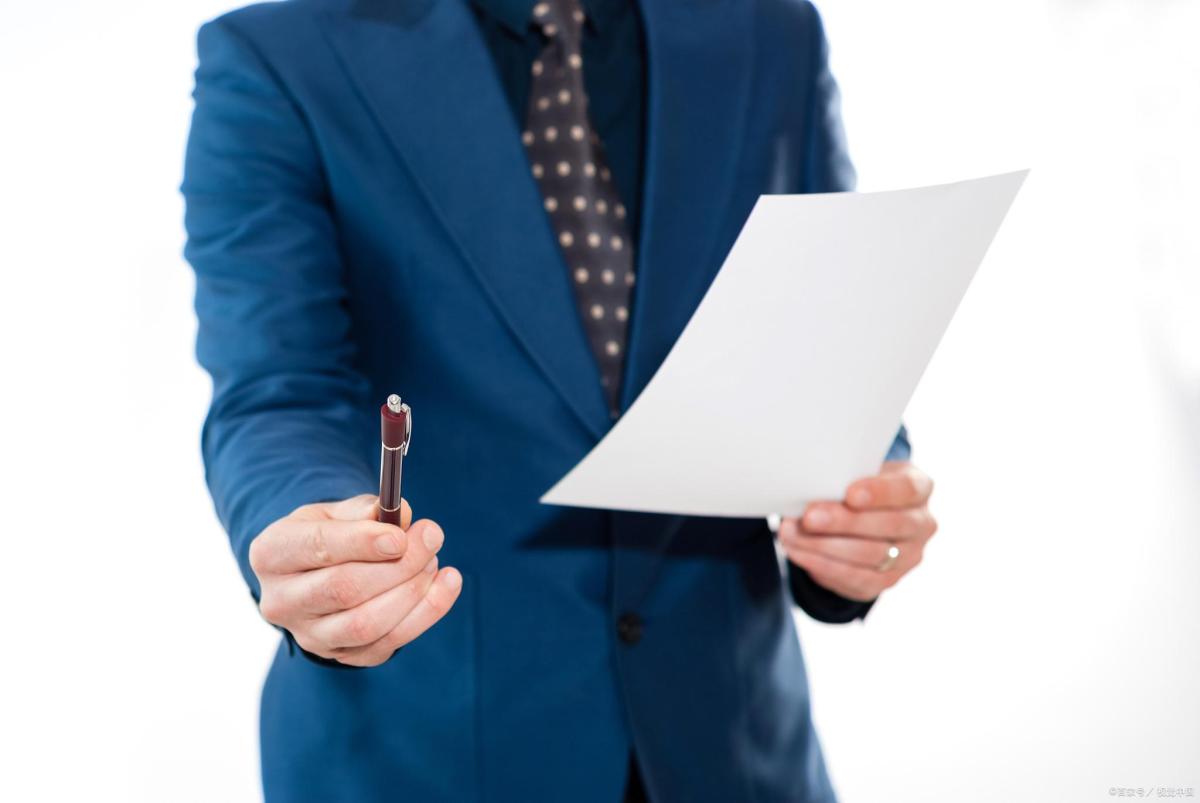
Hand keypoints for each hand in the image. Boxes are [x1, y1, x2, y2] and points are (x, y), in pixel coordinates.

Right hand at [249, 494, 462, 666]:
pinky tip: (446, 584)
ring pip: (366, 624)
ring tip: (433, 560)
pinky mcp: (342, 656)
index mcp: (271, 554)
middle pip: (344, 589)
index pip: (318, 548)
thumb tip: (401, 518)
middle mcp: (281, 601)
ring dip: (412, 591)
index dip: (363, 542)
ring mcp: (310, 635)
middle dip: (398, 564)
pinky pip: (389, 642)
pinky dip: (426, 613)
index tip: (401, 535)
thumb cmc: (328, 535)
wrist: (315, 575)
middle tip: (432, 537)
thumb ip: (366, 511)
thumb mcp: (335, 512)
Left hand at [778, 461, 936, 601]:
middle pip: (888, 525)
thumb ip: (842, 478)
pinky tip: (798, 552)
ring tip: (792, 534)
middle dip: (844, 522)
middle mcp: (922, 524)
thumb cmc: (857, 486)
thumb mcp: (856, 474)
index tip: (849, 494)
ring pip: (870, 555)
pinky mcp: (886, 580)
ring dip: (825, 546)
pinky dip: (822, 565)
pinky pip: (855, 578)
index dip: (879, 493)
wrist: (864, 519)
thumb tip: (806, 488)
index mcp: (919, 488)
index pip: (907, 489)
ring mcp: (908, 556)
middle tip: (809, 517)